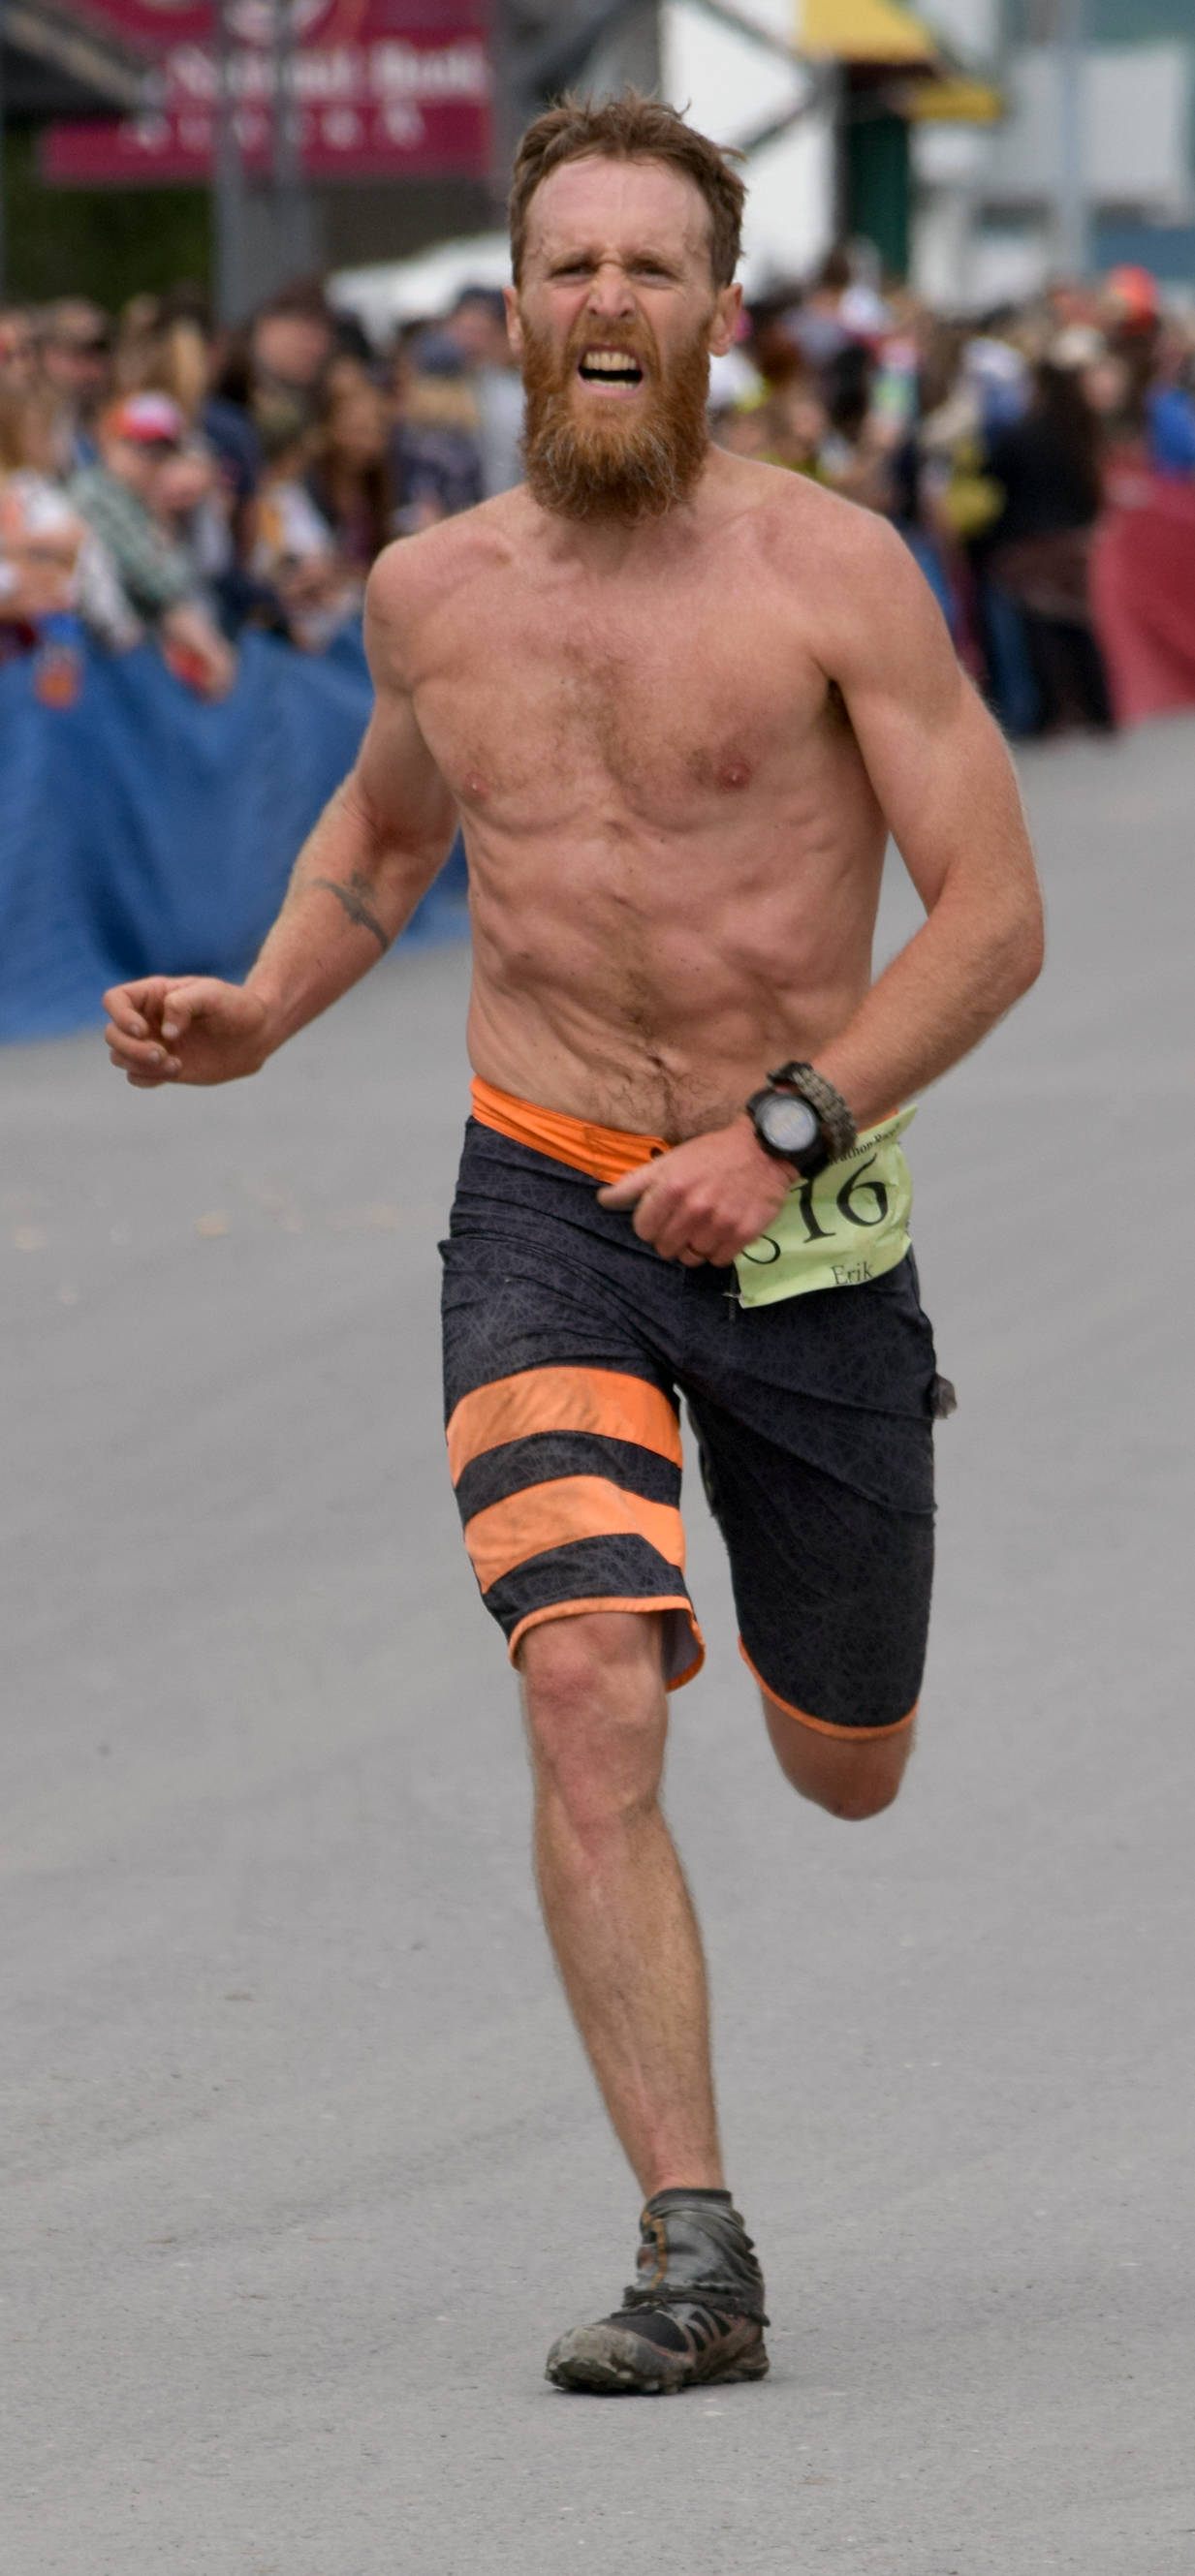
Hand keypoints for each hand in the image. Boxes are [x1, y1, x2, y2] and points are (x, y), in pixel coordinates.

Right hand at [102, 975, 270, 1087]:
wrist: (255, 1034)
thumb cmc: (234, 1006)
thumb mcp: (213, 994)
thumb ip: (184, 1004)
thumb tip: (164, 1033)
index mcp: (153, 995)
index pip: (114, 1000)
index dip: (120, 1016)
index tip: (144, 1029)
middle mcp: (146, 1019)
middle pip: (112, 1034)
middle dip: (130, 1048)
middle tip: (160, 1054)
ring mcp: (152, 1044)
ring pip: (120, 1058)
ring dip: (140, 1065)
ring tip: (175, 1063)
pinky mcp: (162, 1067)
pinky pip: (137, 1078)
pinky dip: (150, 1078)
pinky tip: (178, 1069)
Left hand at [597, 1118, 793, 1265]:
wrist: (762, 1149)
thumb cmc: (710, 1154)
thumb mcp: (668, 1162)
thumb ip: (633, 1184)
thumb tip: (602, 1201)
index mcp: (670, 1188)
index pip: (643, 1230)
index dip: (650, 1224)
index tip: (663, 1215)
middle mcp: (694, 1208)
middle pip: (666, 1248)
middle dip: (671, 1238)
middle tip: (685, 1221)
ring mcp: (720, 1223)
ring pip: (693, 1258)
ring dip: (695, 1246)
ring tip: (705, 1227)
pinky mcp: (744, 1233)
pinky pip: (719, 1260)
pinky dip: (718, 1251)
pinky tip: (722, 1232)